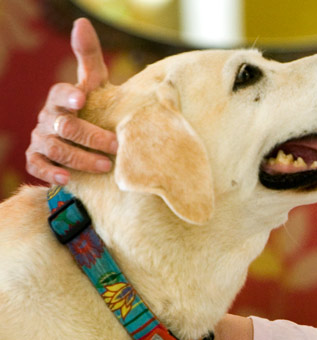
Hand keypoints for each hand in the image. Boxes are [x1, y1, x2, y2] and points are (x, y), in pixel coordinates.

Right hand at [25, 18, 117, 185]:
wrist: (88, 143)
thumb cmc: (94, 108)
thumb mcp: (97, 85)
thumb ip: (90, 57)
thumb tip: (81, 22)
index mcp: (61, 98)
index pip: (60, 94)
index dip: (69, 96)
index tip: (82, 99)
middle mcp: (48, 118)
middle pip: (64, 126)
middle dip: (91, 137)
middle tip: (116, 146)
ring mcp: (41, 139)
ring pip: (55, 148)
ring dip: (80, 158)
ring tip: (106, 166)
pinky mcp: (38, 159)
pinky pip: (37, 166)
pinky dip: (51, 173)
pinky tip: (67, 178)